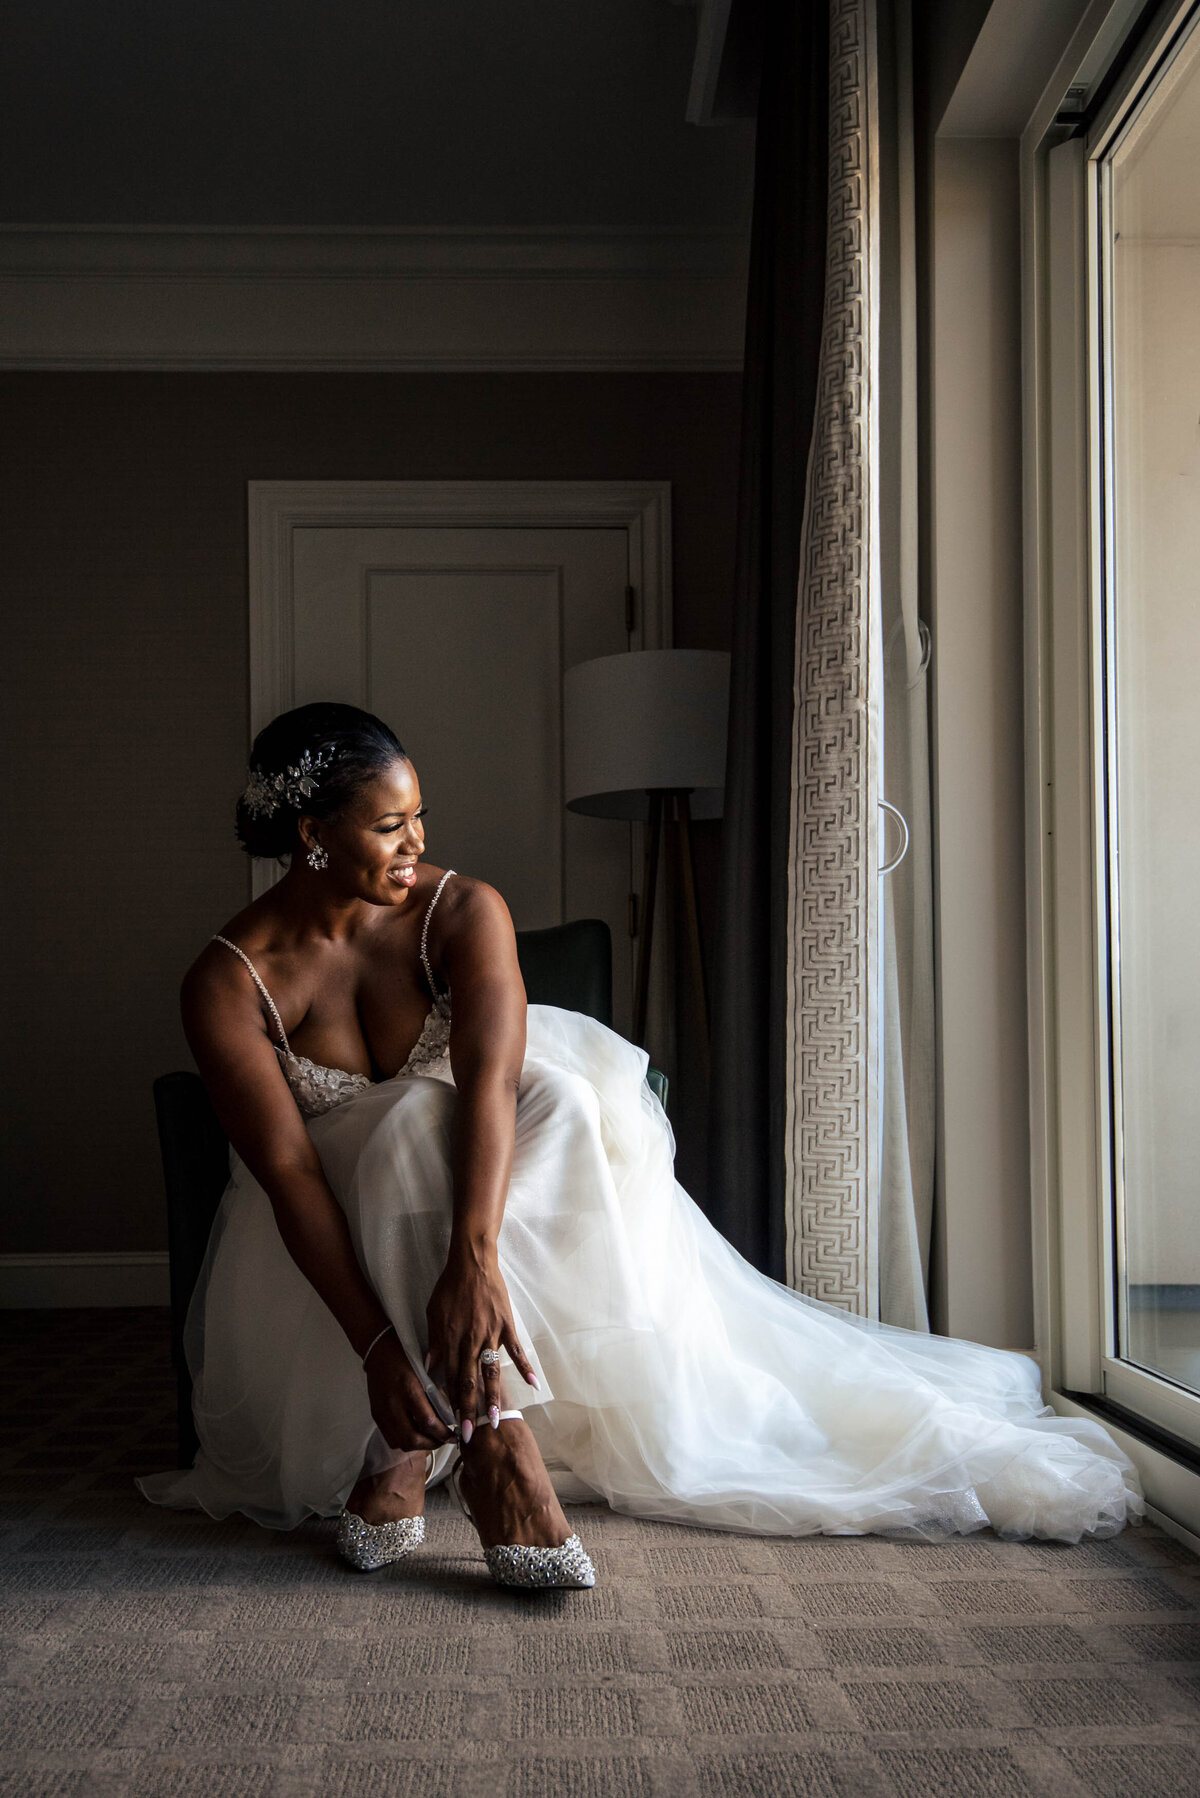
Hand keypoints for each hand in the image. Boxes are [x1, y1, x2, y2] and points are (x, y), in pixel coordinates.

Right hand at [364, 1332, 453, 1453]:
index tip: (454, 1435)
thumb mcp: (426, 1372)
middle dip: (431, 1444)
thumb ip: (436, 1395)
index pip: (428, 1422)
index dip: (443, 1434)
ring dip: (418, 1445)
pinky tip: (415, 1434)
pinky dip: (404, 1441)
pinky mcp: (376, 1415)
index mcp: (409, 1389)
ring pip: (400, 1442)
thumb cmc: (406, 1357)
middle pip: (412, 1439)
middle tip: (444, 1440)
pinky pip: (390, 1437)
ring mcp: (382, 1412)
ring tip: (431, 1439)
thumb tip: (450, 1417)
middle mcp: (393, 1404)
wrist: (379, 1350)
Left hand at [425, 1248, 537, 1438]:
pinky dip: (526, 1368)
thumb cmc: (450, 1286)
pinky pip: (517, 1351)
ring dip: (493, 1397)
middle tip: (471, 1435)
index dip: (452, 1402)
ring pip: (491, 1373)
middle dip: (469, 1411)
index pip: (451, 1379)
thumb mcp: (434, 1313)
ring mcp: (490, 1335)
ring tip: (496, 1419)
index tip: (452, 1423)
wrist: (472, 1262)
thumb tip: (429, 1366)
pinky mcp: (506, 1327)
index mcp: (451, 1340)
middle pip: (470, 1382)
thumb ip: (434, 1341)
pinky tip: (535, 1384)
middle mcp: (470, 1342)